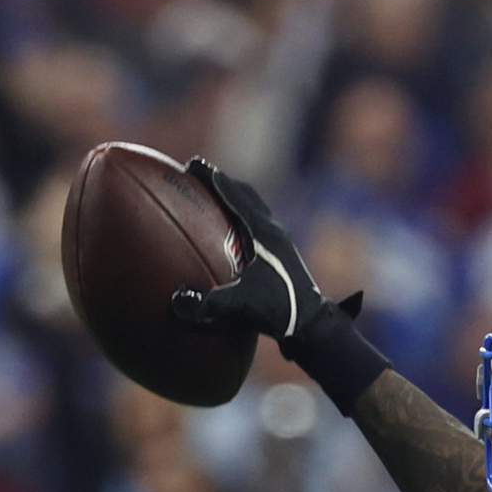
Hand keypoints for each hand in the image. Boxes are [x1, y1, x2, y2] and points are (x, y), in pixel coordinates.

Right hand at [168, 157, 361, 352]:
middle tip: (199, 177)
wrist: (313, 326)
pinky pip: (257, 231)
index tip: (191, 165)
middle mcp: (274, 232)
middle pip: (246, 196)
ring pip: (254, 211)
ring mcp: (281, 244)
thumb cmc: (280, 312)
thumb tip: (177, 301)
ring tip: (212, 202)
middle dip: (222, 184)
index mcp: (264, 232)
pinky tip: (227, 239)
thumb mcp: (242, 307)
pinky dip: (240, 225)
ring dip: (234, 202)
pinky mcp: (283, 258)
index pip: (235, 195)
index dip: (212, 178)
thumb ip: (210, 304)